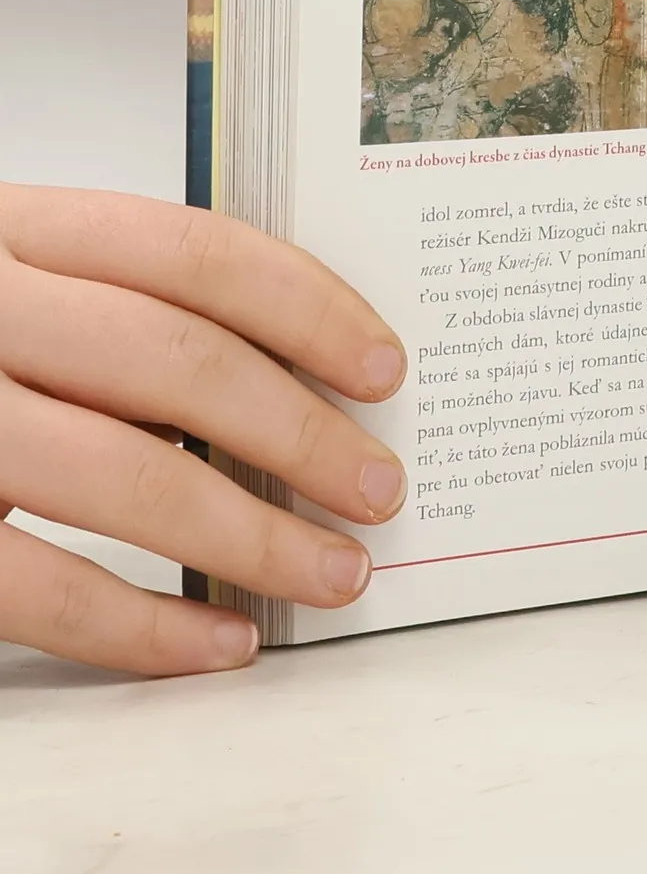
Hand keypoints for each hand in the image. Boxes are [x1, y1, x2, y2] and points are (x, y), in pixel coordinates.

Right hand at [0, 185, 407, 674]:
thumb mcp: (11, 273)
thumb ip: (114, 298)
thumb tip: (289, 369)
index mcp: (11, 229)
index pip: (194, 252)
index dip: (309, 308)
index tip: (383, 368)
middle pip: (177, 364)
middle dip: (300, 433)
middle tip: (378, 487)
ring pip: (123, 477)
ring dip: (252, 537)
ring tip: (334, 573)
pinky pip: (37, 587)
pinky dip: (144, 626)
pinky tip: (218, 644)